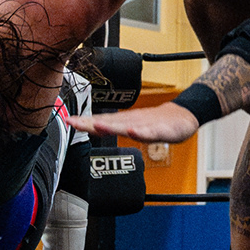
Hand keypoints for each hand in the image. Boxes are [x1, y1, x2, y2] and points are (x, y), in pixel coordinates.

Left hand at [67, 101, 199, 143]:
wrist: (182, 116)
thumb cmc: (157, 123)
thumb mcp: (134, 125)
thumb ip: (116, 127)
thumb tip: (94, 127)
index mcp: (124, 122)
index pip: (100, 122)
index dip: (84, 122)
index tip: (67, 120)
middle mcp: (131, 122)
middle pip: (108, 123)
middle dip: (90, 123)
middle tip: (73, 122)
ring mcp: (146, 125)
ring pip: (126, 126)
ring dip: (111, 127)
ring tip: (97, 126)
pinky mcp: (161, 130)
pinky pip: (150, 132)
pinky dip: (141, 132)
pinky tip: (133, 131)